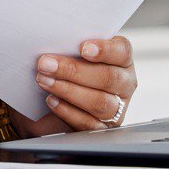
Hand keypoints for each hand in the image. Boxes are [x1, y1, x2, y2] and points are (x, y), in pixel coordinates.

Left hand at [22, 36, 137, 133]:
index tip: (83, 48)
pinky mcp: (101, 128)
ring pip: (100, 102)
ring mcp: (116, 108)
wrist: (50, 102)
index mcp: (121, 59)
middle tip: (46, 63)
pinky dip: (67, 111)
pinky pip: (88, 123)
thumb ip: (69, 46)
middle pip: (108, 78)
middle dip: (74, 70)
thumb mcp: (69, 54)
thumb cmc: (65, 69)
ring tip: (44, 81)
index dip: (105, 49)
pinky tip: (51, 101)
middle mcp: (124, 83)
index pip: (122, 52)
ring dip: (68, 91)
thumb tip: (52, 40)